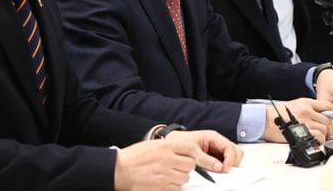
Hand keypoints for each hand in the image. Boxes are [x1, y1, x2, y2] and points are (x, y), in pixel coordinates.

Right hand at [114, 130, 241, 190]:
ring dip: (177, 178)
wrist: (119, 170)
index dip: (201, 158)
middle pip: (190, 165)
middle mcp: (168, 159)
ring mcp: (166, 174)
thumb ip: (171, 148)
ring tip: (163, 175)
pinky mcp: (163, 188)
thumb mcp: (154, 146)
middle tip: (172, 168)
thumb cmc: (134, 158)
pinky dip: (171, 188)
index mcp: (166, 145)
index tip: (213, 164)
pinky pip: (176, 189)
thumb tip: (189, 156)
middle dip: (184, 168)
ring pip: (184, 178)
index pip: (192, 150)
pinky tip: (160, 183)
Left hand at [165, 129, 242, 171]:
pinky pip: (225, 163)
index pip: (230, 147)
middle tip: (225, 171)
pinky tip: (217, 172)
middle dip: (233, 162)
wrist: (172, 143)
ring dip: (230, 165)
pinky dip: (224, 168)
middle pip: (236, 152)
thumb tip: (219, 167)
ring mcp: (217, 151)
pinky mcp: (215, 158)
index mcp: (214, 137)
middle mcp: (218, 143)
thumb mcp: (192, 150)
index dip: (230, 159)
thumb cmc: (181, 142)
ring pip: (233, 157)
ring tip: (221, 172)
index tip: (225, 169)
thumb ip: (205, 159)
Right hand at [264, 98, 332, 143]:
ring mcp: (305, 121)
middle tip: (327, 133)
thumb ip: (308, 109)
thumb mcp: (294, 105)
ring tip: (318, 137)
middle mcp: (306, 110)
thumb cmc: (276, 115)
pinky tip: (314, 140)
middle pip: (328, 119)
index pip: (327, 105)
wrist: (264, 120)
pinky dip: (319, 140)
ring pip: (325, 129)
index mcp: (305, 102)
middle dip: (330, 128)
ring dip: (324, 135)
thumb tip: (321, 117)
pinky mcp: (302, 131)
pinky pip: (319, 136)